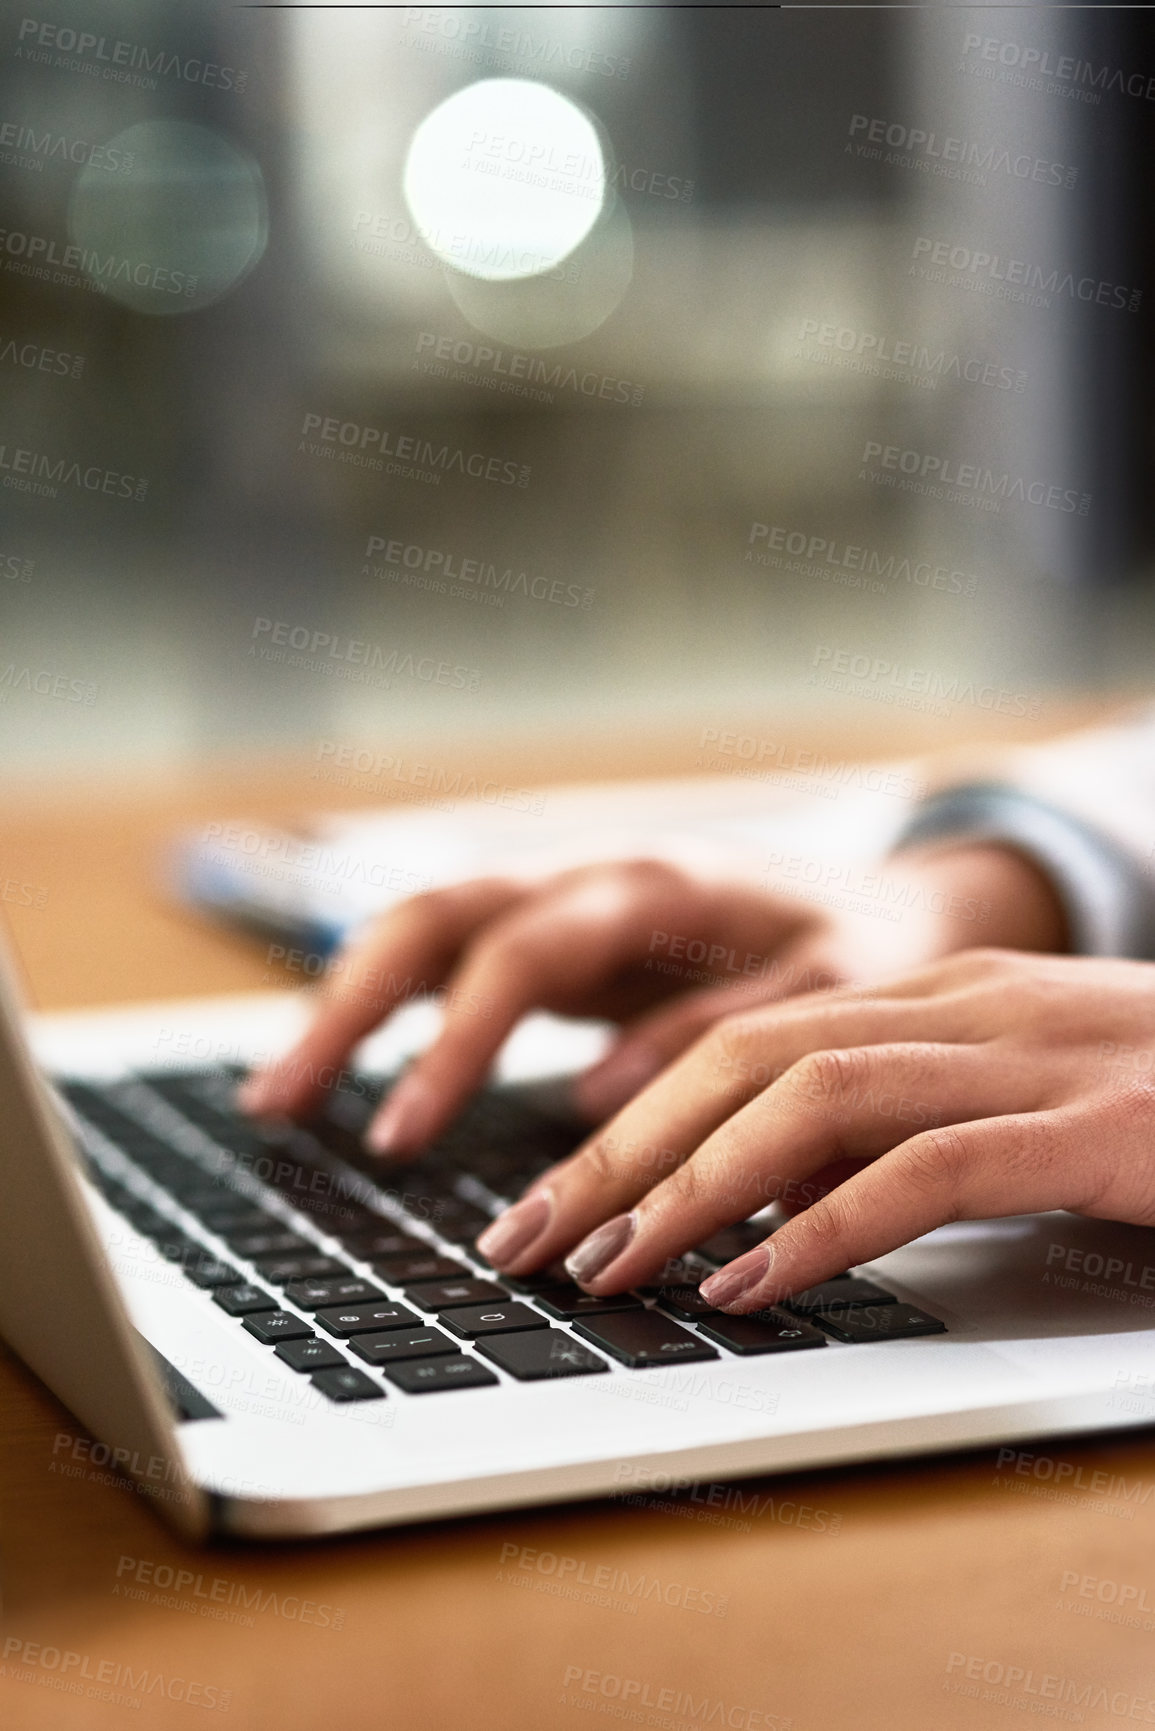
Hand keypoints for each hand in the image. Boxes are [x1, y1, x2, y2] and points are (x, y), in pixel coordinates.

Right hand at [239, 842, 1063, 1154]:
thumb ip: (718, 1034)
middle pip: (436, 917)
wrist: (895, 905)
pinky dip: (389, 1008)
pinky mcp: (563, 939)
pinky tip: (348, 1071)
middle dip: (350, 1007)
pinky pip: (452, 958)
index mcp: (655, 888)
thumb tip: (597, 1102)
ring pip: (426, 928)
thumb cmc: (868, 950)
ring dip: (346, 1004)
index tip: (404, 1136)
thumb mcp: (832, 994)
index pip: (520, 954)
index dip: (454, 1043)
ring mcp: (569, 902)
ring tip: (277, 1100)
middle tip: (281, 1107)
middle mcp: (592, 880)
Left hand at [474, 950, 1154, 1312]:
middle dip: (618, 1150)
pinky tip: (747, 1285)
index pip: (743, 1036)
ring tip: (605, 1267)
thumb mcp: (1012, 1099)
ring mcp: (1031, 1057)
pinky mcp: (1095, 1127)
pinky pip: (925, 1170)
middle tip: (525, 1239)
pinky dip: (821, 1229)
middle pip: (745, 1058)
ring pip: (812, 1097)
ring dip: (689, 1186)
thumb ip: (896, 1128)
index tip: (547, 1196)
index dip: (630, 1117)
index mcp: (937, 995)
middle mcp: (965, 1006)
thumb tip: (761, 1198)